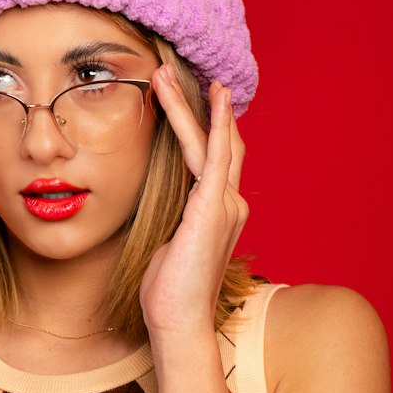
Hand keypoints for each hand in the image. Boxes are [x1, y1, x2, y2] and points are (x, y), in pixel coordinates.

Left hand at [139, 67, 247, 337]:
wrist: (178, 322)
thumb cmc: (168, 294)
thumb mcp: (167, 248)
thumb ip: (172, 225)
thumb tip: (163, 219)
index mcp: (217, 212)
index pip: (212, 158)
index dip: (202, 125)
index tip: (182, 97)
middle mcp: (229, 203)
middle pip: (219, 141)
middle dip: (196, 104)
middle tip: (170, 70)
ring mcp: (225, 204)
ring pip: (213, 140)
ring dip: (191, 104)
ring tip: (167, 72)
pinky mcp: (213, 207)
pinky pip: (215, 156)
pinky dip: (214, 123)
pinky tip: (211, 97)